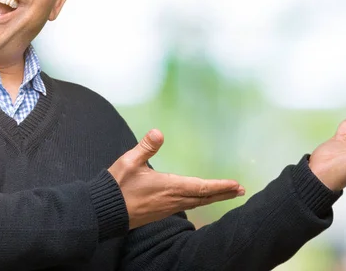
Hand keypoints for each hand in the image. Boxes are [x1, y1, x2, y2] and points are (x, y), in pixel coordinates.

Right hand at [108, 129, 244, 229]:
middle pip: (204, 198)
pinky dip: (200, 202)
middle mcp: (172, 200)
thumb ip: (145, 147)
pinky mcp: (160, 212)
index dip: (220, 186)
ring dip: (213, 198)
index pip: (201, 187)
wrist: (104, 211)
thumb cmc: (117, 185)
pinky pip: (187, 206)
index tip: (236, 184)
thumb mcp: (129, 162)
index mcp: (168, 187)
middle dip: (223, 193)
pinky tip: (200, 199)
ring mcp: (167, 208)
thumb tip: (159, 132)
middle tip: (241, 190)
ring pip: (196, 203)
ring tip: (227, 193)